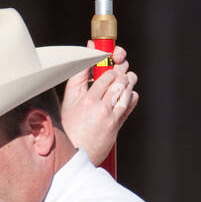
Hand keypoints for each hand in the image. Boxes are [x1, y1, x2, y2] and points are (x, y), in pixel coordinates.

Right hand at [59, 42, 139, 164]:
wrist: (74, 151)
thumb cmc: (69, 125)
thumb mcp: (69, 99)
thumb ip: (79, 74)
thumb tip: (89, 50)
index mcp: (86, 101)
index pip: (106, 74)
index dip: (109, 65)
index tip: (108, 62)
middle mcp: (100, 109)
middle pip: (119, 81)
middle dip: (121, 71)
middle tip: (118, 69)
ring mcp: (111, 118)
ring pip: (127, 91)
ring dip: (127, 81)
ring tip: (122, 80)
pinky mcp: (117, 125)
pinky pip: (130, 104)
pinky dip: (131, 95)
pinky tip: (125, 94)